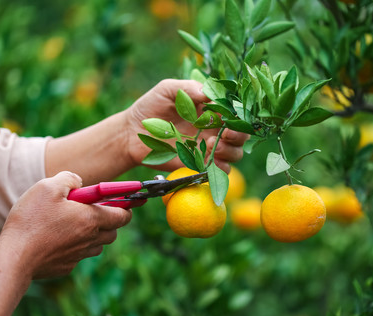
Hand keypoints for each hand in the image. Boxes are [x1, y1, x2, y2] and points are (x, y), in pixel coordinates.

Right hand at [0, 171, 131, 278]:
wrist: (14, 257)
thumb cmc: (31, 220)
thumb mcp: (48, 186)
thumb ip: (69, 179)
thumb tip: (79, 182)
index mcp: (91, 218)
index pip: (123, 215)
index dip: (127, 208)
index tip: (127, 202)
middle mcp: (90, 239)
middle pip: (113, 232)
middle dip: (110, 221)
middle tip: (95, 211)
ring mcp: (79, 255)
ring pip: (97, 245)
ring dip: (94, 235)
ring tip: (75, 225)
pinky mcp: (66, 267)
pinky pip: (79, 255)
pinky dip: (76, 247)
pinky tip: (57, 240)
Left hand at [124, 79, 249, 172]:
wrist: (131, 134)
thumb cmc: (150, 107)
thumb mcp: (167, 89)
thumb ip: (188, 88)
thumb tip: (209, 93)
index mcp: (211, 110)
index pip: (236, 112)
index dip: (239, 115)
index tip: (230, 117)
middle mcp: (214, 129)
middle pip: (241, 135)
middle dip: (239, 135)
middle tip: (224, 134)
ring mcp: (208, 148)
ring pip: (235, 153)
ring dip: (230, 151)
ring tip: (211, 146)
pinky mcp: (199, 165)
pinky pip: (220, 171)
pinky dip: (220, 167)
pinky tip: (208, 160)